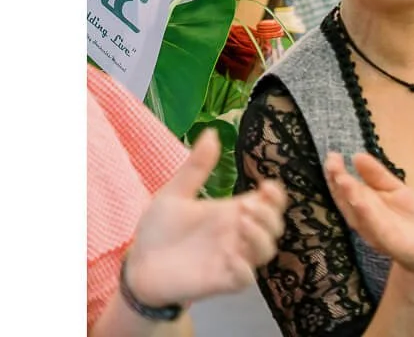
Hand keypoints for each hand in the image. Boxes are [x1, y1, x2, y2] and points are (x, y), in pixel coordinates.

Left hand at [122, 128, 289, 307]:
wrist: (137, 265)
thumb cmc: (158, 230)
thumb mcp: (174, 193)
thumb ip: (195, 167)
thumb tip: (212, 132)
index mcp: (232, 212)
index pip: (270, 203)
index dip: (276, 195)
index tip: (266, 186)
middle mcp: (237, 235)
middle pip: (275, 225)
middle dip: (269, 215)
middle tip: (246, 208)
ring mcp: (232, 259)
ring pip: (266, 251)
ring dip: (261, 237)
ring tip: (241, 224)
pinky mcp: (221, 281)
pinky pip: (246, 279)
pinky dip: (245, 269)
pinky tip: (231, 257)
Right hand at [324, 152, 413, 274]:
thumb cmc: (409, 218)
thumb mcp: (395, 190)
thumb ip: (377, 175)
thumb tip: (357, 155)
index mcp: (364, 203)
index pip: (346, 187)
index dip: (337, 173)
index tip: (332, 155)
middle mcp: (363, 217)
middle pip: (346, 198)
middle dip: (338, 182)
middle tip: (331, 163)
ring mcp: (374, 229)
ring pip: (358, 212)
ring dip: (349, 197)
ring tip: (342, 179)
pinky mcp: (388, 240)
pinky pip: (375, 227)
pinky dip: (367, 215)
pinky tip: (361, 202)